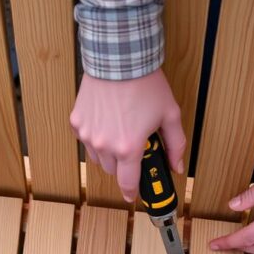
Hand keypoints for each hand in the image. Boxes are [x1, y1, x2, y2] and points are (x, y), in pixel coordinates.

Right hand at [70, 70, 185, 201]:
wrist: (119, 58)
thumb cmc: (145, 84)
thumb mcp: (170, 115)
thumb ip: (175, 145)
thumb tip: (177, 166)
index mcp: (129, 148)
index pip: (128, 183)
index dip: (132, 192)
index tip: (133, 195)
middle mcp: (105, 145)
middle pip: (113, 170)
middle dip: (124, 164)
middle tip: (134, 146)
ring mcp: (87, 134)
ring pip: (98, 157)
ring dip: (108, 152)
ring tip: (120, 130)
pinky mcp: (77, 122)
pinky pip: (85, 139)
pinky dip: (94, 136)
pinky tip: (106, 121)